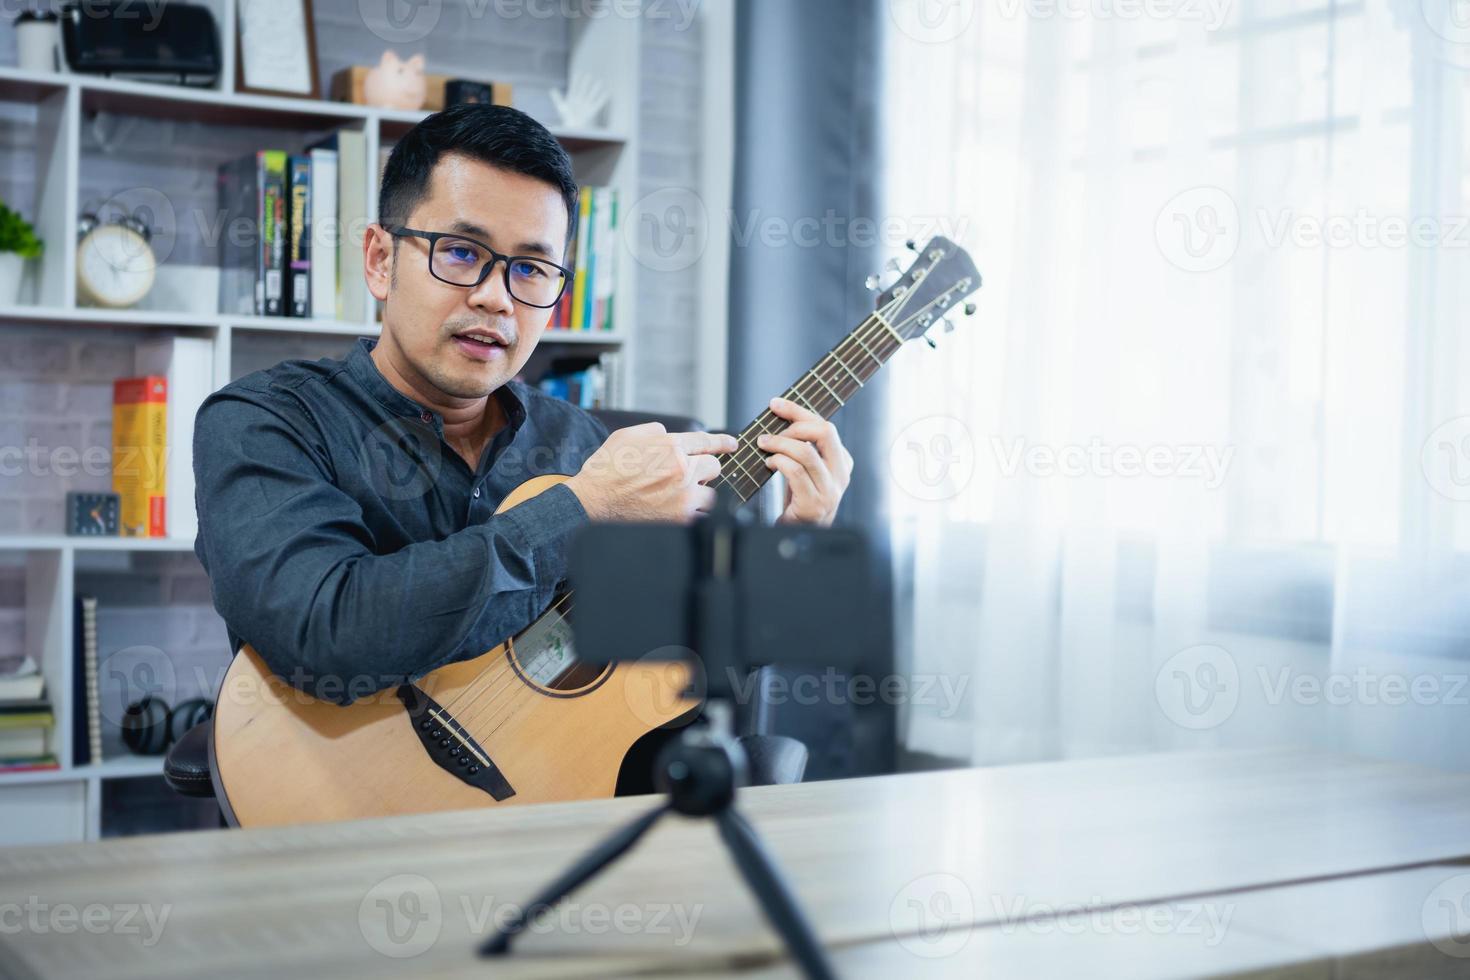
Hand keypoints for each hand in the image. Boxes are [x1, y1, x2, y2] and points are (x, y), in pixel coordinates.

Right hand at [566, 422, 738, 523]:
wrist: (593, 501)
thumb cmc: (606, 470)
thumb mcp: (627, 435)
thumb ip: (655, 431)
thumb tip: (669, 434)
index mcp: (670, 446)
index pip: (707, 441)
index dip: (723, 442)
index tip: (732, 445)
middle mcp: (681, 469)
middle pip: (715, 467)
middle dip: (705, 471)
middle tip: (690, 477)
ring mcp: (683, 495)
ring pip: (713, 493)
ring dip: (701, 494)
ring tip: (682, 497)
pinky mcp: (680, 518)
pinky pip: (701, 515)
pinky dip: (694, 514)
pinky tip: (681, 512)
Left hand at [756, 397, 852, 525]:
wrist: (800, 533)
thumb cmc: (800, 498)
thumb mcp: (807, 468)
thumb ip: (803, 446)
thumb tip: (780, 418)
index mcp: (841, 461)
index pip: (824, 426)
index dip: (798, 411)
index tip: (776, 404)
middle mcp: (841, 474)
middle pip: (825, 432)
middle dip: (793, 424)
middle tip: (771, 431)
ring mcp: (830, 489)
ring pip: (806, 452)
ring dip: (779, 444)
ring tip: (764, 445)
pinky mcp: (814, 503)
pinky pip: (795, 472)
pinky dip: (778, 462)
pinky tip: (769, 463)